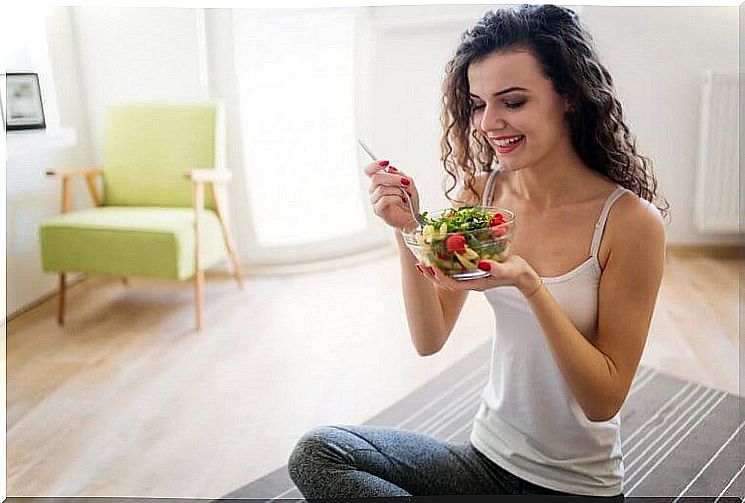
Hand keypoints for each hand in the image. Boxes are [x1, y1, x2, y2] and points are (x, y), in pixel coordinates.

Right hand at [363, 160, 419, 228]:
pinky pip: (384, 199)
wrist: (412, 217)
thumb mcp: (409, 183)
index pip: (369, 170)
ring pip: (381, 189)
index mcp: (379, 181)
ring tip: (406, 195)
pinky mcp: (378, 210)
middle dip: (393, 178)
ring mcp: (374, 200)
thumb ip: (400, 175)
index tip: (386, 163)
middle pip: (376, 178)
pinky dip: (396, 198)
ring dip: (397, 190)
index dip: (375, 165)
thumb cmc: (409, 200)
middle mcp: (374, 190)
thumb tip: (390, 168)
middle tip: (405, 182)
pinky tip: (402, 200)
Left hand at [416, 254, 542, 296]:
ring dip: (436, 268)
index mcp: (476, 284)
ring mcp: (471, 277)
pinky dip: (445, 263)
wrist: (524, 276)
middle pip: (445, 281)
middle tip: (419, 262)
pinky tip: (440, 254)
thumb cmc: (517, 272)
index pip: (452, 284)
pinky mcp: (473, 271)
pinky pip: (455, 269)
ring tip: (424, 258)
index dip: (439, 276)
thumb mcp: (509, 269)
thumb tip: (483, 264)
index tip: (429, 266)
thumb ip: (497, 268)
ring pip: (448, 275)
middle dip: (431, 273)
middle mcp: (470, 282)